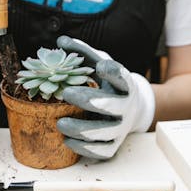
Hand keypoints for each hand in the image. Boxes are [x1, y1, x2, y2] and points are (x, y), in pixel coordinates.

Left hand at [55, 36, 154, 159]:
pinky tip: (68, 141)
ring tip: (60, 123)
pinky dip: (86, 149)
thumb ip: (82, 53)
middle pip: (113, 106)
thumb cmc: (108, 82)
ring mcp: (122, 127)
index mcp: (125, 84)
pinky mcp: (115, 144)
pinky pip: (103, 151)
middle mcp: (126, 107)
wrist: (130, 108)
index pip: (123, 78)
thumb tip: (61, 40)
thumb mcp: (100, 64)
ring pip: (106, 132)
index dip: (114, 72)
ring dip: (82, 129)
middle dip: (90, 100)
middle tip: (66, 93)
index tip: (101, 66)